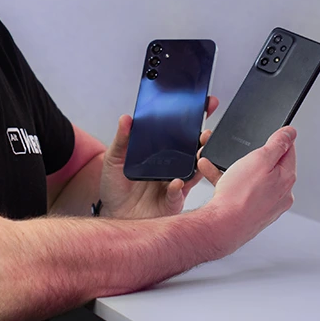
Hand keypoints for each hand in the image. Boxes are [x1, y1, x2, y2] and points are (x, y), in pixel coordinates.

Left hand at [99, 96, 218, 218]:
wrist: (114, 215)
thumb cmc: (116, 189)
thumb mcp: (114, 159)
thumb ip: (121, 140)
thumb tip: (126, 119)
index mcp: (159, 152)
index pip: (179, 132)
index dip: (192, 119)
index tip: (203, 105)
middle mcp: (170, 165)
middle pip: (193, 149)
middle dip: (204, 138)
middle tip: (205, 131)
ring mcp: (174, 181)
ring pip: (194, 169)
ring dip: (199, 160)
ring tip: (200, 152)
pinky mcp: (173, 200)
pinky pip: (180, 192)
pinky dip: (178, 186)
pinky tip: (175, 182)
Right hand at [199, 125, 296, 255]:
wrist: (222, 227)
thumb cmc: (240, 196)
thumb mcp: (260, 159)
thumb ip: (277, 143)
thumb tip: (290, 132)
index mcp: (287, 178)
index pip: (288, 150)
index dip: (276, 138)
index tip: (264, 134)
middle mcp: (281, 193)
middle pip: (269, 164)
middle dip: (249, 155)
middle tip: (236, 152)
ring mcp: (266, 204)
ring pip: (251, 178)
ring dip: (234, 168)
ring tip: (215, 163)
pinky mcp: (252, 212)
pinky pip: (242, 191)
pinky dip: (229, 182)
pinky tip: (214, 177)